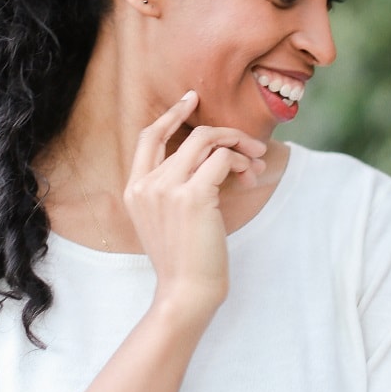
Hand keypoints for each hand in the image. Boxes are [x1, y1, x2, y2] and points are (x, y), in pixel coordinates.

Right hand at [124, 90, 266, 310]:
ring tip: (256, 166)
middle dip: (227, 135)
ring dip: (240, 148)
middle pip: (191, 136)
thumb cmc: (185, 260)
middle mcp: (146, 184)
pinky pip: (224, 159)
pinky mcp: (192, 195)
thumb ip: (173, 186)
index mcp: (134, 188)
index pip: (148, 136)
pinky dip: (242, 164)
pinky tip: (250, 180)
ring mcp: (167, 188)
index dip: (172, 114)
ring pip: (209, 141)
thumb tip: (212, 155)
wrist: (186, 292)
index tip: (192, 99)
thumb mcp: (167, 218)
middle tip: (252, 147)